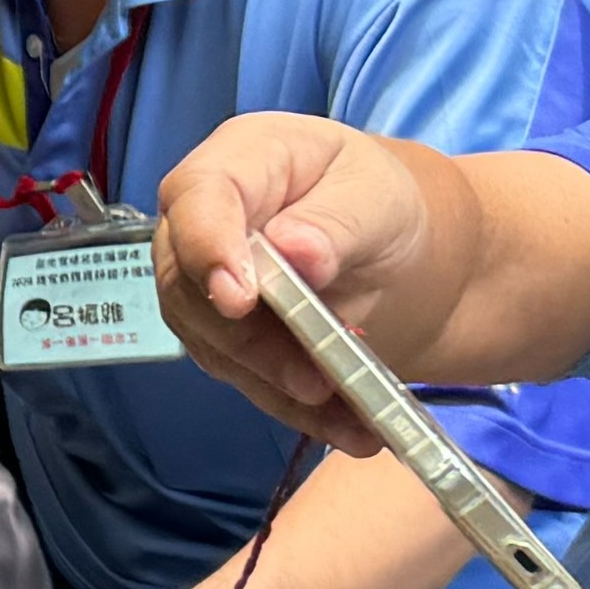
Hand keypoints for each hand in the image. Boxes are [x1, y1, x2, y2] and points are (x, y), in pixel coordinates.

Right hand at [148, 112, 434, 451]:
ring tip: (351, 412)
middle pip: (189, 286)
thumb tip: (294, 251)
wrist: (400, 255)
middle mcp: (203, 224)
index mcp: (239, 161)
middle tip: (313, 377)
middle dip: (250, 341)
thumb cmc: (384, 206)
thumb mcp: (379, 199)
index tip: (240, 298)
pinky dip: (297, 411)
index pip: (197, 197)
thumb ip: (336, 222)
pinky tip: (350, 427)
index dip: (208, 248)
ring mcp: (206, 287)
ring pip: (213, 346)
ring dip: (278, 386)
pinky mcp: (225, 342)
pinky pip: (248, 382)